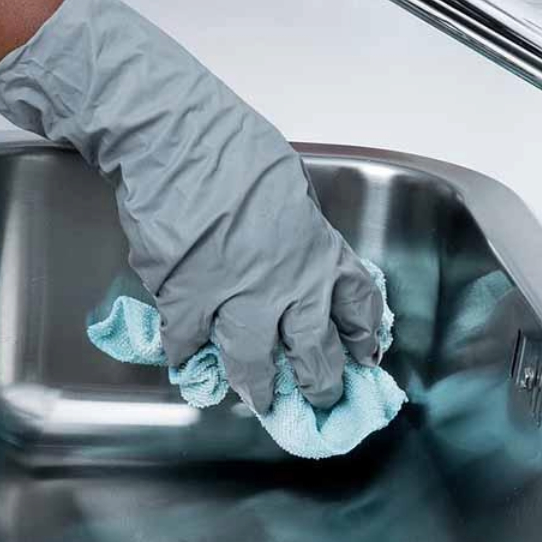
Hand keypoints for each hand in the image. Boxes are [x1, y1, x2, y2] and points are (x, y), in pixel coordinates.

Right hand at [0, 0, 382, 412]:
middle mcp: (287, 287)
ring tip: (259, 400)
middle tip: (319, 399)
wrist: (178, 142)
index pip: (356, 306)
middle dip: (320, 384)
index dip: (361, 337)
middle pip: (314, 354)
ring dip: (257, 388)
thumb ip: (299, 232)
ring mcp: (237, 299)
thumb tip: (294, 250)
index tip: (363, 355)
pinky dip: (187, 358)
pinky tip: (188, 365)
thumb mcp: (292, 190)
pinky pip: (189, 345)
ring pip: (254, 366)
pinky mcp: (187, 302)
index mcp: (318, 253)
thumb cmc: (236, 151)